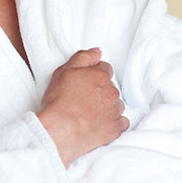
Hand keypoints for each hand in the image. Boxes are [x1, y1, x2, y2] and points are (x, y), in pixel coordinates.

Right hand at [38, 48, 128, 166]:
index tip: (86, 83)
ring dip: (108, 107)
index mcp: (100, 76)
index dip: (94, 75)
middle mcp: (111, 92)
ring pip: (116, 105)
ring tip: (91, 114)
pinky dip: (114, 123)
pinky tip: (102, 125)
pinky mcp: (115, 128)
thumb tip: (97, 52)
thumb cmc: (59, 102)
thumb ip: (83, 58)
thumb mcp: (64, 71)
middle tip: (84, 100)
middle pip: (110, 87)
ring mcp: (114, 110)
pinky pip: (122, 123)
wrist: (61, 130)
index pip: (105, 69)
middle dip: (100, 92)